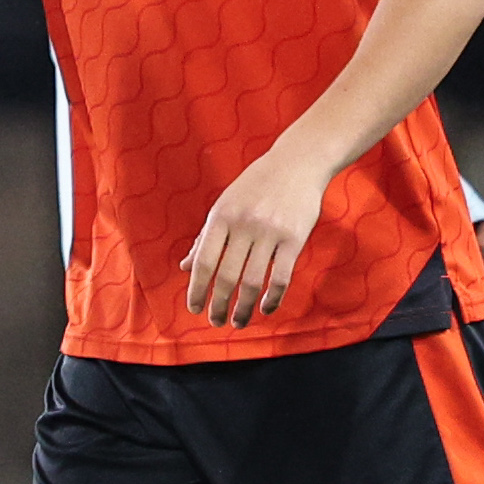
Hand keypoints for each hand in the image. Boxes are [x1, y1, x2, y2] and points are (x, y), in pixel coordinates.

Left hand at [184, 140, 330, 327]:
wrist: (298, 162)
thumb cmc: (257, 185)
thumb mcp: (225, 204)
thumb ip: (205, 237)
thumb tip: (185, 267)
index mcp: (222, 216)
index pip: (204, 261)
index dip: (197, 290)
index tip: (194, 309)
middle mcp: (244, 224)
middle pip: (226, 276)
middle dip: (218, 305)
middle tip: (216, 322)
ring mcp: (270, 232)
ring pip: (253, 282)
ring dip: (244, 308)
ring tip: (239, 321)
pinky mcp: (295, 238)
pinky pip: (281, 277)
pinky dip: (272, 298)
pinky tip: (266, 308)